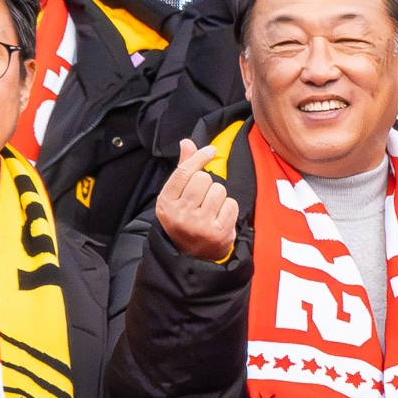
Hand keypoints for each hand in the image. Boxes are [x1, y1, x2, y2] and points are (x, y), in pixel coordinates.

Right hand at [153, 139, 239, 262]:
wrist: (191, 255)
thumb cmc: (185, 217)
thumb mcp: (176, 196)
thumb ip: (183, 168)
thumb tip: (187, 142)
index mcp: (166, 202)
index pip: (184, 172)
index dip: (199, 158)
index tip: (210, 150)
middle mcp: (180, 214)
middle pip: (204, 179)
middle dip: (207, 184)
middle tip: (202, 199)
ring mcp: (199, 225)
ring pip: (219, 190)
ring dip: (219, 196)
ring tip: (211, 209)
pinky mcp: (218, 233)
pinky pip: (231, 204)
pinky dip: (228, 208)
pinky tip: (219, 218)